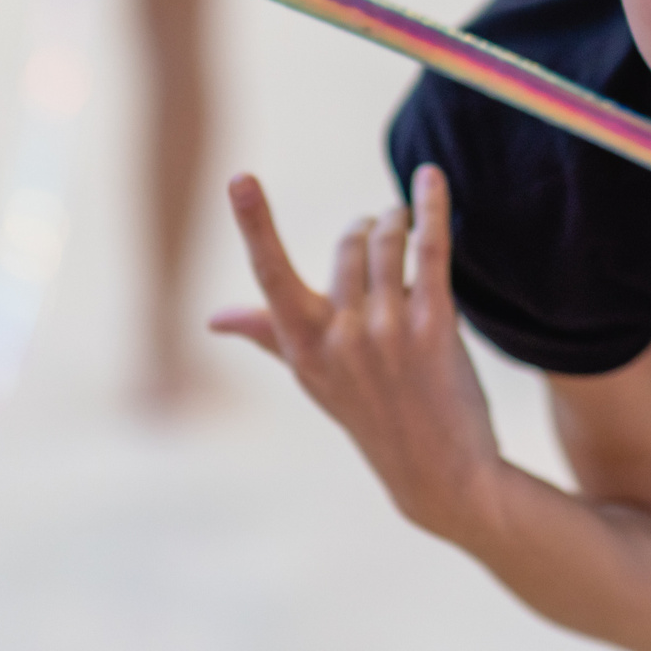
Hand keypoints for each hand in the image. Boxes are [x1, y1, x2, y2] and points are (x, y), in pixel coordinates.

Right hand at [210, 166, 505, 541]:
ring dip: (398, 219)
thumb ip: (267, 335)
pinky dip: (432, 207)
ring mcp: (389, 332)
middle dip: (366, 228)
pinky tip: (431, 178)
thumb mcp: (312, 378)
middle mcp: (341, 336)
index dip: (254, 224)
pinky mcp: (435, 326)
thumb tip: (212, 317)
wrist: (438, 472)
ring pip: (388, 240)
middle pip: (350, 243)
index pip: (271, 275)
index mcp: (303, 346)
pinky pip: (430, 249)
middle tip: (378, 231)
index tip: (239, 178)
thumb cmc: (369, 415)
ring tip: (405, 222)